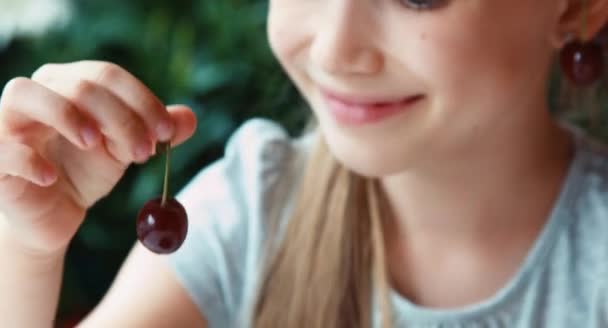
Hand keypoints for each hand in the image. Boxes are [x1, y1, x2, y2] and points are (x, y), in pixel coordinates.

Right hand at [0, 61, 196, 254]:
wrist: (54, 214)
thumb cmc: (85, 172)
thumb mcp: (125, 150)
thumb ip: (156, 132)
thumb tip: (189, 117)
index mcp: (71, 84)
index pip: (108, 75)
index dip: (141, 101)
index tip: (166, 133)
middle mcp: (38, 93)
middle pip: (80, 85)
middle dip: (121, 118)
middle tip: (145, 153)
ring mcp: (8, 121)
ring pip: (24, 93)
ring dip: (65, 114)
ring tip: (96, 144)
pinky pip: (1, 147)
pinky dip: (28, 158)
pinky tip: (53, 177)